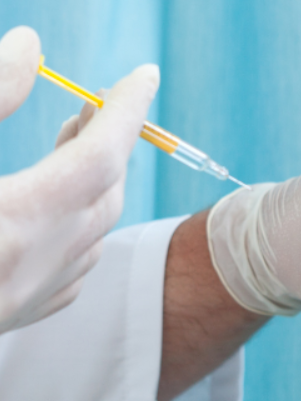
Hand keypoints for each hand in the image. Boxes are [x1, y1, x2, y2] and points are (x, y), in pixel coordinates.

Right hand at [0, 26, 158, 331]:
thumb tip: (30, 48)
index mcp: (14, 224)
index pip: (102, 155)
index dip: (128, 109)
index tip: (146, 74)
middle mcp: (35, 268)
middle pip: (106, 193)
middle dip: (111, 142)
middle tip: (96, 106)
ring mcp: (30, 297)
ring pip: (96, 230)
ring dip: (99, 181)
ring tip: (80, 143)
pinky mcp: (19, 313)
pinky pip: (76, 263)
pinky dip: (82, 224)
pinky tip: (64, 208)